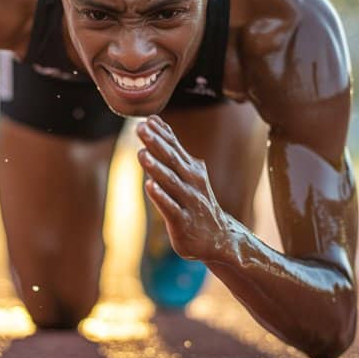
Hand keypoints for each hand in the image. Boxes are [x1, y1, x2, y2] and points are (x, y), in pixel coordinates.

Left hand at [136, 116, 235, 261]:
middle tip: (141, 128)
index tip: (148, 119)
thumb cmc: (195, 201)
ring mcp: (188, 201)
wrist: (217, 238)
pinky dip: (161, 197)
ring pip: (170, 182)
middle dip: (156, 143)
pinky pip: (170, 207)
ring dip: (156, 167)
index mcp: (191, 169)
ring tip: (141, 154)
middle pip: (171, 160)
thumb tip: (155, 121)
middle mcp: (191, 182)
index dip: (161, 133)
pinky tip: (150, 186)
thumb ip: (171, 148)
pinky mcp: (182, 221)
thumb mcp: (187, 173)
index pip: (175, 147)